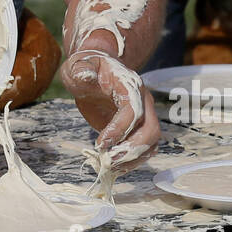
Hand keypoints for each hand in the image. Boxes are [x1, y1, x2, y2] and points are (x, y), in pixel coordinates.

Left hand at [60, 50, 158, 171]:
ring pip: (151, 143)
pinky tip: (114, 167)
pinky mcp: (137, 128)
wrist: (97, 70)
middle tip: (108, 162)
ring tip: (109, 167)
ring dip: (133, 159)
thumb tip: (84, 75)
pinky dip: (132, 161)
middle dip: (131, 149)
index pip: (133, 111)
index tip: (100, 144)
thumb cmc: (88, 67)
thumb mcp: (80, 65)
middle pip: (151, 130)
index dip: (119, 129)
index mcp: (130, 85)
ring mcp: (143, 116)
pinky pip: (145, 149)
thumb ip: (82, 69)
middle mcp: (143, 101)